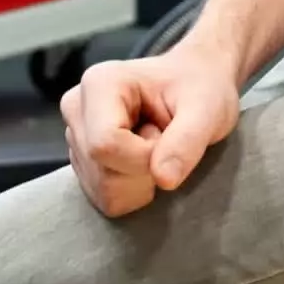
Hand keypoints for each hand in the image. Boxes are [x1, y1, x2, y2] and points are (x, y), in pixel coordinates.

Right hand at [59, 43, 241, 217]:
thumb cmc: (201, 88)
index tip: (168, 139)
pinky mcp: (84, 161)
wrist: (197, 84)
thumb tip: (164, 180)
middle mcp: (78, 108)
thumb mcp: (207, 109)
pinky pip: (105, 199)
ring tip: (156, 146)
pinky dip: (133, 191)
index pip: (104, 144)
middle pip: (102, 172)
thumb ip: (187, 141)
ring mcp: (76, 136)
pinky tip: (144, 160)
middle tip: (165, 140)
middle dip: (143, 170)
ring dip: (140, 181)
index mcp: (99, 83)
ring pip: (103, 191)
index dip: (143, 158)